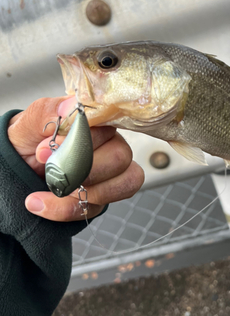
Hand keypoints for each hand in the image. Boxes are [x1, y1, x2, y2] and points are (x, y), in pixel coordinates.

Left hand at [7, 97, 143, 221]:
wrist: (18, 166)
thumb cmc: (29, 140)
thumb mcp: (30, 123)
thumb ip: (50, 112)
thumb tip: (71, 107)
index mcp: (97, 122)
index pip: (108, 128)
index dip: (80, 141)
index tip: (44, 149)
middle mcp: (111, 145)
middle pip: (121, 157)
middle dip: (84, 169)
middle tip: (50, 170)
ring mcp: (112, 173)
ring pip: (124, 183)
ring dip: (83, 191)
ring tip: (50, 188)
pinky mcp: (103, 196)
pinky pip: (99, 207)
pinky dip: (68, 208)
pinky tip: (43, 203)